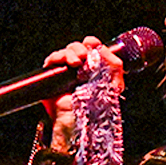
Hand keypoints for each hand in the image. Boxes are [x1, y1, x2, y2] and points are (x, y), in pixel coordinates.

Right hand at [42, 37, 123, 152]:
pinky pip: (51, 60)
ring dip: (71, 51)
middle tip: (85, 55)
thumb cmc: (99, 109)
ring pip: (64, 52)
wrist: (82, 122)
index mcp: (93, 70)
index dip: (91, 43)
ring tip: (78, 62)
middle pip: (76, 48)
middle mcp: (78, 71)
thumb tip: (101, 47)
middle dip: (81, 47)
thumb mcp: (114, 84)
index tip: (92, 42)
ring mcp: (64, 74)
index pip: (90, 49)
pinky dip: (58, 57)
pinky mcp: (51, 79)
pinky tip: (69, 64)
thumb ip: (114, 65)